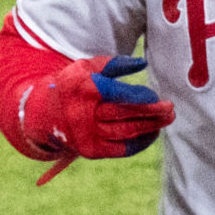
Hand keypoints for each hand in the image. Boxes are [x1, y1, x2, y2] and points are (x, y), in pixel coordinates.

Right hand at [23, 55, 174, 184]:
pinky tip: (153, 133)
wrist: (43, 115)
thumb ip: (115, 64)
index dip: (139, 97)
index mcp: (84, 90)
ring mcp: (87, 135)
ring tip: (167, 120)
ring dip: (150, 127)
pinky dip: (139, 142)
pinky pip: (121, 149)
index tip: (156, 97)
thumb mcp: (87, 67)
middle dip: (150, 113)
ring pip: (125, 132)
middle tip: (170, 110)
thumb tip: (142, 63)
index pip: (117, 95)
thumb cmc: (72, 85)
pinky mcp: (91, 151)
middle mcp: (84, 115)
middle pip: (123, 115)